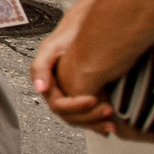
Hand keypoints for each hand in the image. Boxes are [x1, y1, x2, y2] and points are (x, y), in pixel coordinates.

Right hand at [30, 7, 116, 133]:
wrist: (82, 29)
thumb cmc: (67, 37)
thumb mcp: (51, 48)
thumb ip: (41, 68)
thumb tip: (41, 89)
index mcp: (47, 86)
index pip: (59, 107)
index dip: (76, 107)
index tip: (94, 99)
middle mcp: (58, 95)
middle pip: (70, 118)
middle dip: (90, 118)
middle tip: (108, 111)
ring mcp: (70, 98)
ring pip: (80, 120)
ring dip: (96, 124)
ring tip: (113, 122)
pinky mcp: (83, 98)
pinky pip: (89, 116)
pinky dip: (99, 122)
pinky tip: (113, 123)